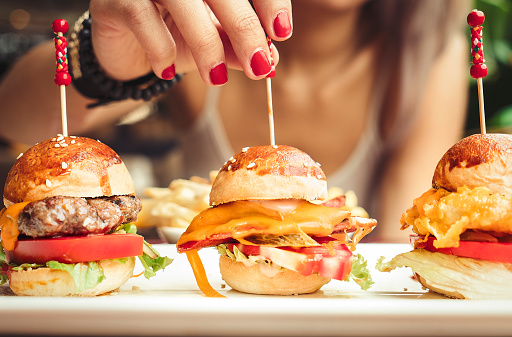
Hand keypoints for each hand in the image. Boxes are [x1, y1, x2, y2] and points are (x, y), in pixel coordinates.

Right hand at [89, 0, 291, 84]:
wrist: (124, 47)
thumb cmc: (173, 35)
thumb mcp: (212, 43)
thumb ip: (238, 48)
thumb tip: (270, 60)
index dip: (268, 1)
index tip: (281, 32)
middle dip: (244, 28)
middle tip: (259, 64)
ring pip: (183, 0)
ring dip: (206, 43)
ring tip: (216, 78)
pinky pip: (142, 16)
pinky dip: (160, 48)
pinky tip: (166, 71)